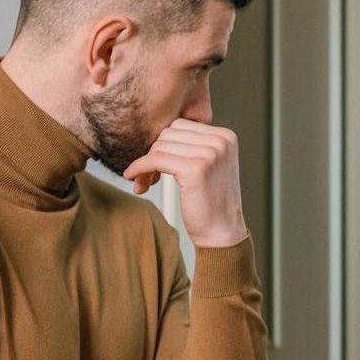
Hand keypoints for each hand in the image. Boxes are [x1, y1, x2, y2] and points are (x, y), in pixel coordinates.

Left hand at [123, 119, 249, 247]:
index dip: (164, 145)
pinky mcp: (195, 169)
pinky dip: (139, 167)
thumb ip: (193, 146)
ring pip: (160, 146)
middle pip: (169, 133)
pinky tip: (133, 177)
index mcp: (226, 137)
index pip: (181, 125)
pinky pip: (155, 159)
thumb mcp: (210, 166)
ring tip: (147, 182)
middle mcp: (220, 141)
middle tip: (150, 176)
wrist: (222, 234)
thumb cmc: (212, 204)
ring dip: (146, 163)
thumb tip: (158, 135)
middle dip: (154, 153)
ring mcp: (210, 154)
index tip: (158, 165)